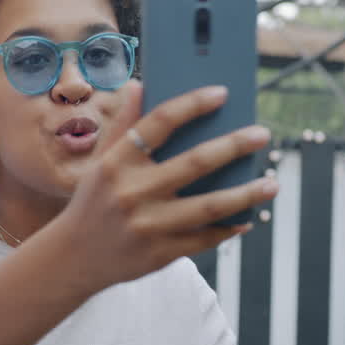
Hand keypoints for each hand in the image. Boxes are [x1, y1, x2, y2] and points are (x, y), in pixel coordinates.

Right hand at [58, 81, 277, 290]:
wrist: (73, 259)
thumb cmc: (93, 202)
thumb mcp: (101, 162)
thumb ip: (124, 126)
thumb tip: (140, 85)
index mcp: (117, 163)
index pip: (159, 123)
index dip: (192, 104)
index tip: (222, 93)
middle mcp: (132, 192)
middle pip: (195, 163)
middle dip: (234, 146)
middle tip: (262, 134)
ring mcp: (148, 226)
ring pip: (210, 206)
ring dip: (246, 194)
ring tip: (272, 183)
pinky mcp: (160, 254)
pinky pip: (205, 239)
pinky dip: (228, 229)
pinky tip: (246, 218)